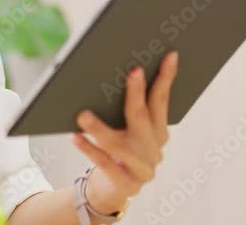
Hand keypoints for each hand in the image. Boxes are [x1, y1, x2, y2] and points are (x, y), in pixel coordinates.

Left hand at [71, 51, 178, 213]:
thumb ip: (127, 108)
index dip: (166, 78)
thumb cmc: (115, 151)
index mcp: (159, 132)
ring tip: (83, 115)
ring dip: (100, 128)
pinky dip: (89, 149)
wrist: (110, 189)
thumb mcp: (124, 129)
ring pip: (120, 144)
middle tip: (132, 71)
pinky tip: (76, 137)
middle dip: (138, 93)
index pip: (162, 101)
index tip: (169, 56)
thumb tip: (116, 72)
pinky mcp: (125, 184)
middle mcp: (154, 149)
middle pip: (144, 117)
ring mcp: (142, 169)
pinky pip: (105, 164)